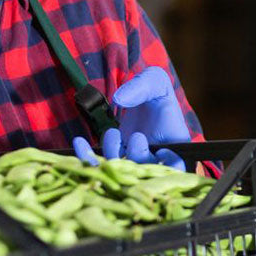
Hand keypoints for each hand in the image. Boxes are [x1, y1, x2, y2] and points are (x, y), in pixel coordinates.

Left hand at [72, 67, 189, 170]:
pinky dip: (87, 156)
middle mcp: (152, 159)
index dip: (171, 166)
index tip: (162, 150)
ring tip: (113, 132)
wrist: (135, 97)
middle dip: (139, 158)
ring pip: (119, 173)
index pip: (176, 166)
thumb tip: (119, 99)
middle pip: (145, 173)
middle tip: (136, 137)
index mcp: (172, 145)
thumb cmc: (153, 90)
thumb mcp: (156, 81)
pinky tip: (79, 142)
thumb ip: (143, 86)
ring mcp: (129, 162)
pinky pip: (97, 165)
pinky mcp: (111, 159)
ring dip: (114, 157)